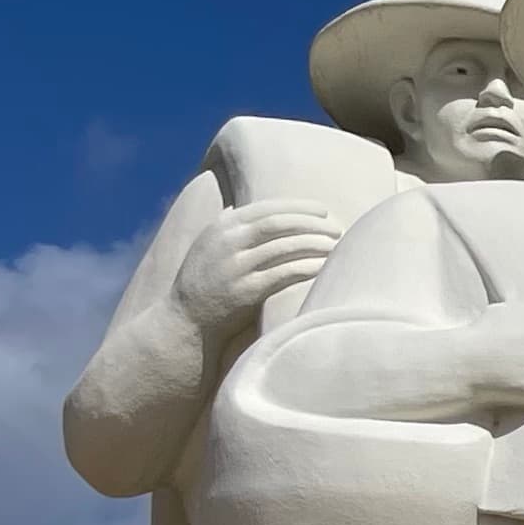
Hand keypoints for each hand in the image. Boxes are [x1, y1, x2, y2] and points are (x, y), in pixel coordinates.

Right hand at [172, 203, 340, 333]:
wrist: (186, 318)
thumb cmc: (207, 279)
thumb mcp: (210, 244)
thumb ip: (230, 225)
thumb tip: (250, 206)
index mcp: (222, 225)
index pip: (268, 207)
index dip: (299, 207)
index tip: (324, 211)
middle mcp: (228, 242)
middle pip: (279, 224)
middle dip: (312, 224)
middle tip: (337, 229)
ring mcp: (236, 267)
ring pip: (286, 247)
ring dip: (316, 244)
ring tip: (336, 246)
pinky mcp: (246, 291)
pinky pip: (285, 273)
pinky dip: (308, 267)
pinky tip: (324, 266)